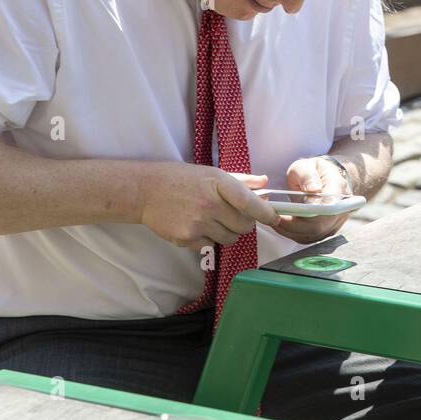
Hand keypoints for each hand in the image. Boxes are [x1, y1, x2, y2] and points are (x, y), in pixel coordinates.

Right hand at [138, 164, 276, 251]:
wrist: (146, 191)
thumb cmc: (182, 179)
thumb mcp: (212, 173)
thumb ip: (241, 180)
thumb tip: (265, 184)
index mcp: (218, 184)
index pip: (249, 203)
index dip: (265, 213)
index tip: (274, 218)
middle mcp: (209, 204)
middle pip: (243, 226)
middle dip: (244, 223)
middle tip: (234, 216)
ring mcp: (197, 223)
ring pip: (229, 239)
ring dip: (228, 233)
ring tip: (214, 220)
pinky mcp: (186, 239)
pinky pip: (211, 246)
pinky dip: (210, 239)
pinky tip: (198, 226)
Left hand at [275, 156, 353, 244]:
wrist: (325, 178)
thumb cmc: (314, 171)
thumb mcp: (307, 166)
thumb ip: (308, 176)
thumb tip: (313, 190)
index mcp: (338, 187)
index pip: (328, 205)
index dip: (310, 212)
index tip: (289, 210)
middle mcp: (341, 208)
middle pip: (320, 225)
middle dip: (294, 225)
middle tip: (274, 217)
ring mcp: (335, 221)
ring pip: (314, 234)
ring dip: (292, 231)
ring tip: (275, 220)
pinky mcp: (327, 230)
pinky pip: (311, 237)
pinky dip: (294, 234)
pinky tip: (282, 225)